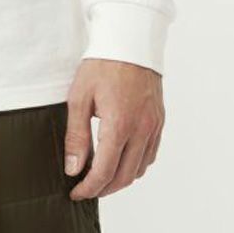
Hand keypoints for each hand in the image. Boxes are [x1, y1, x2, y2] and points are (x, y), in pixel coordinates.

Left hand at [65, 60, 165, 200]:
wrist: (131, 39)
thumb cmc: (103, 64)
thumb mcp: (79, 99)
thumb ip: (76, 137)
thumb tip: (74, 169)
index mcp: (119, 124)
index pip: (104, 172)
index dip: (88, 188)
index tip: (76, 193)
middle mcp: (141, 129)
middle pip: (123, 177)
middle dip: (102, 189)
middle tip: (86, 190)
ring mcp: (153, 126)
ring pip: (138, 170)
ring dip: (119, 180)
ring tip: (100, 177)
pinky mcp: (159, 121)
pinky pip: (149, 156)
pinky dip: (134, 166)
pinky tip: (119, 161)